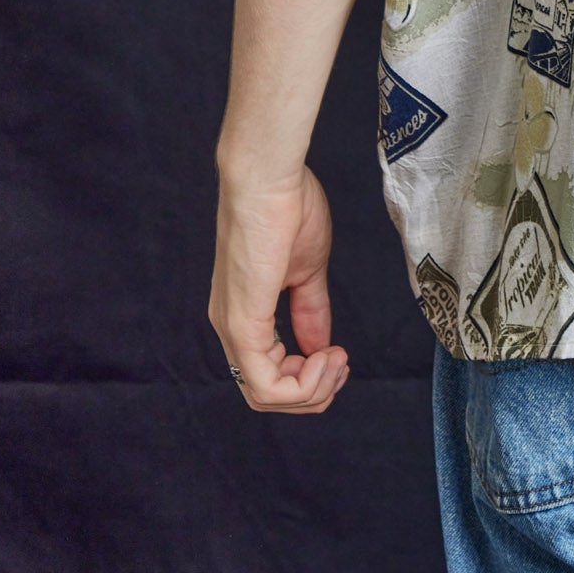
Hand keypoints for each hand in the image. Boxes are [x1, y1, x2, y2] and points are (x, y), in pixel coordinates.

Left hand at [209, 163, 349, 413]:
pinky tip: (328, 355)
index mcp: (244, 316)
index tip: (340, 352)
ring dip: (312, 390)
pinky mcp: (242, 324)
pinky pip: (266, 384)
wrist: (269, 177)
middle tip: (342, 362)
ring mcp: (233, 329)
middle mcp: (230, 329)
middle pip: (266, 394)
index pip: (268, 375)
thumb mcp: (307, 269)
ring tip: (337, 359)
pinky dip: (303, 384)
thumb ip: (311, 311)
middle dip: (314, 391)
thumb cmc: (287, 208)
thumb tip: (320, 346)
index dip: (309, 377)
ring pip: (266, 396)